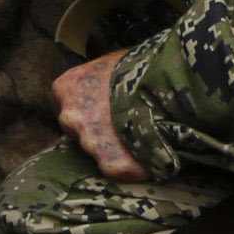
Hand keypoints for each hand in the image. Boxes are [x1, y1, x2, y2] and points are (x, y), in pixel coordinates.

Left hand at [55, 50, 148, 180]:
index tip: (105, 107)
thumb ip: (100, 78)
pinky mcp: (111, 165)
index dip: (87, 107)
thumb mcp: (113, 63)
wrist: (167, 86)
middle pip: (77, 131)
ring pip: (98, 152)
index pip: (66, 103)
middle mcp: (70, 117)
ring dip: (114, 148)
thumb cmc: (144, 66)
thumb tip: (107, 84)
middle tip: (123, 124)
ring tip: (141, 135)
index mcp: (67, 88)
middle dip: (96, 130)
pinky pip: (119, 170)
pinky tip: (148, 150)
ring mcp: (89, 143)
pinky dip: (132, 165)